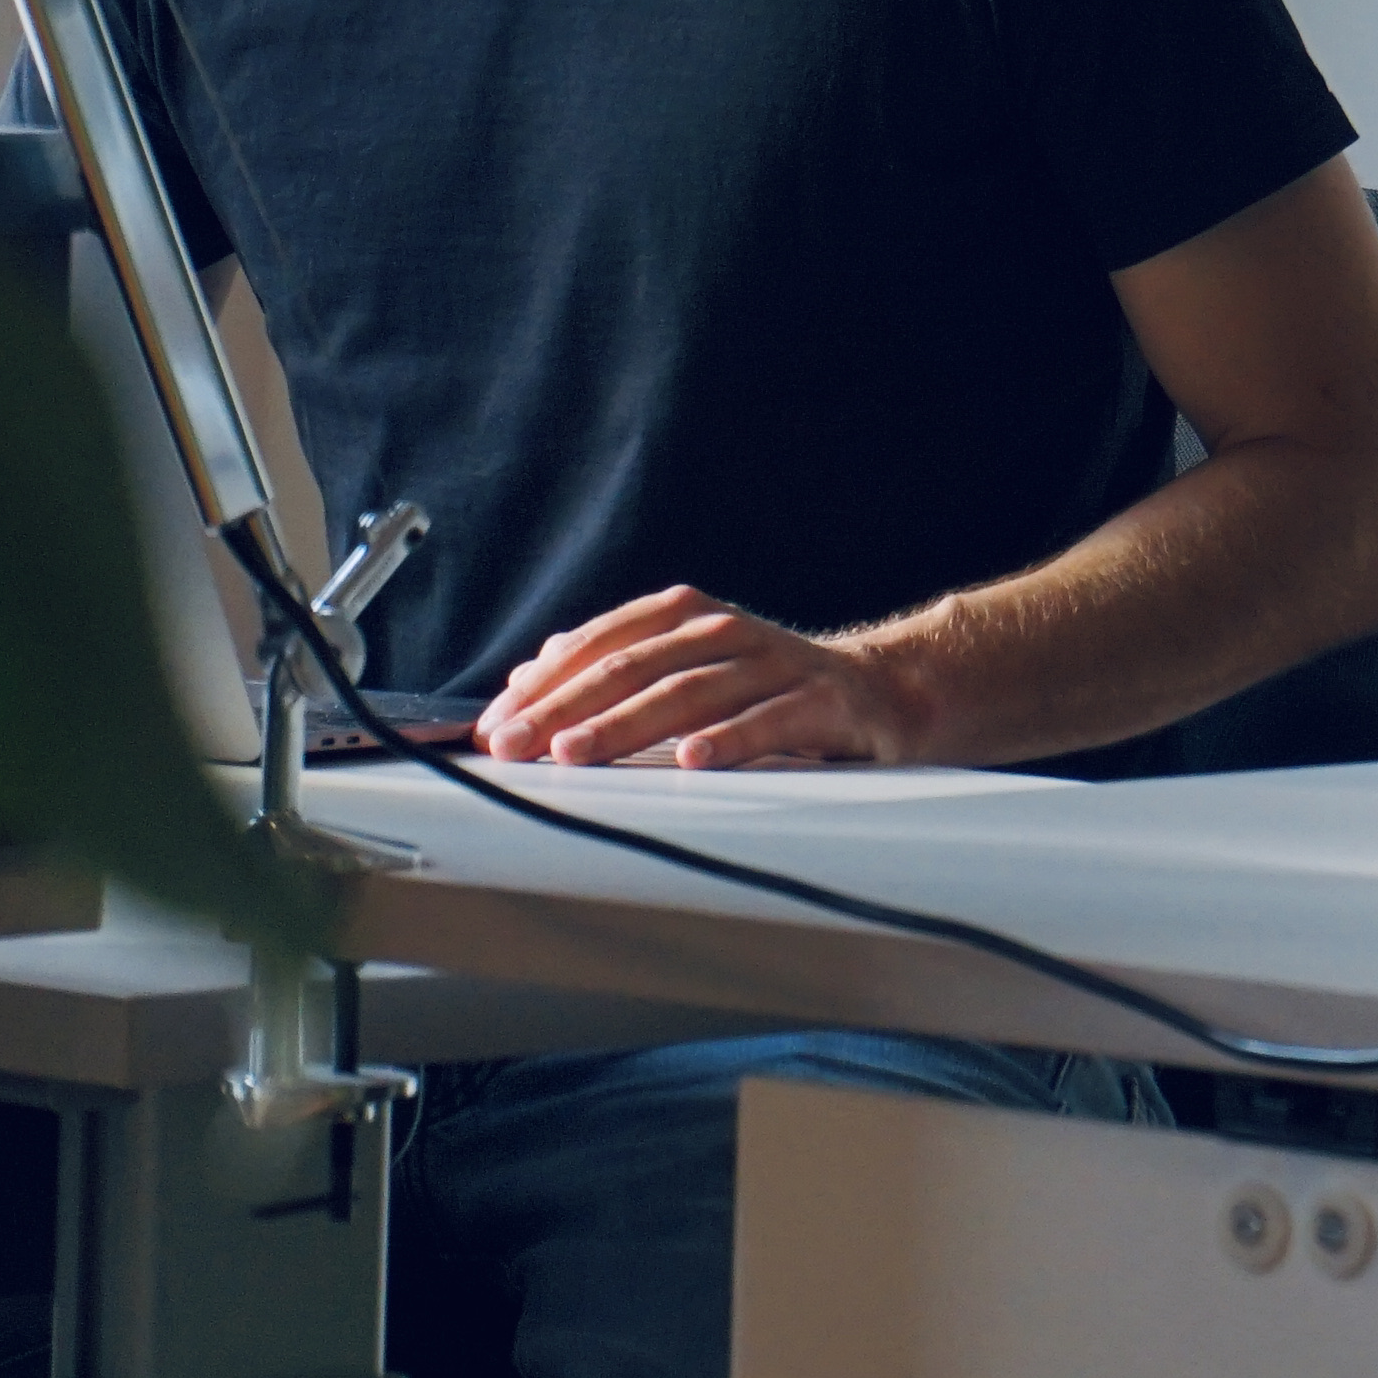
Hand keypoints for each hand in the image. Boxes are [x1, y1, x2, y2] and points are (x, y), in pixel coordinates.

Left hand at [469, 587, 932, 768]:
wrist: (881, 692)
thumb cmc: (768, 687)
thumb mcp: (688, 666)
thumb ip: (617, 667)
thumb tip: (532, 675)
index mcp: (686, 618)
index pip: (601, 645)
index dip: (545, 683)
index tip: (496, 724)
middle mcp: (725, 632)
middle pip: (632, 667)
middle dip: (565, 708)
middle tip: (515, 744)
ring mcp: (773, 665)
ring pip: (688, 692)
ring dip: (625, 724)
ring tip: (576, 752)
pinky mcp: (820, 703)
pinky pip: (769, 722)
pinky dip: (728, 740)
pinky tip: (691, 759)